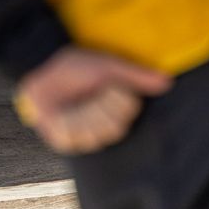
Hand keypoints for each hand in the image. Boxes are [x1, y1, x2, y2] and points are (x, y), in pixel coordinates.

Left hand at [14, 46, 171, 154]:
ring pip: (97, 133)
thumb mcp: (107, 66)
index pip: (129, 115)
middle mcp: (101, 126)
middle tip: (96, 90)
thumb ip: (135, 76)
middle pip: (115, 127)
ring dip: (88, 109)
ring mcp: (82, 137)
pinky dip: (71, 119)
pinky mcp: (63, 142)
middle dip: (105, 104)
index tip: (114, 85)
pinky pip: (75, 136)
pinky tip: (63, 112)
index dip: (123, 100)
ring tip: (79, 99)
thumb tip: (167, 82)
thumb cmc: (77, 66)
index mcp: (114, 109)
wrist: (41, 67)